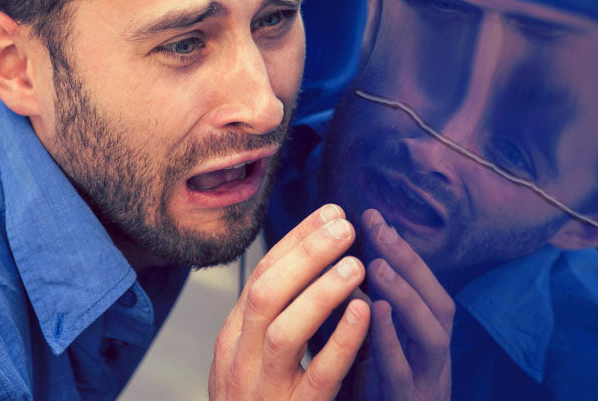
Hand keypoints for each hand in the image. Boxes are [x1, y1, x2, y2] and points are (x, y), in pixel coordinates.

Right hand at [210, 204, 370, 399]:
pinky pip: (317, 378)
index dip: (296, 241)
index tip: (330, 213)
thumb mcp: (250, 360)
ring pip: (284, 332)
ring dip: (320, 292)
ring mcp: (263, 391)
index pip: (260, 276)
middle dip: (305, 253)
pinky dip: (341, 342)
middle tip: (345, 225)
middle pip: (265, 293)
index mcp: (232, 340)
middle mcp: (240, 361)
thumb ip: (271, 319)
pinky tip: (365, 313)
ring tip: (356, 264)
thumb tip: (305, 260)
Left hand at [357, 209, 452, 400]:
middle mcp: (435, 361)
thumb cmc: (375, 398)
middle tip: (378, 227)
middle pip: (438, 304)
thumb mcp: (371, 352)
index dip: (399, 250)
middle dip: (410, 262)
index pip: (422, 287)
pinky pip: (405, 377)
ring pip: (432, 336)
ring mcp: (429, 386)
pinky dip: (392, 344)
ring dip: (407, 297)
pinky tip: (375, 315)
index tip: (370, 214)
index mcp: (425, 343)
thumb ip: (363, 315)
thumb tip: (340, 263)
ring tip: (379, 265)